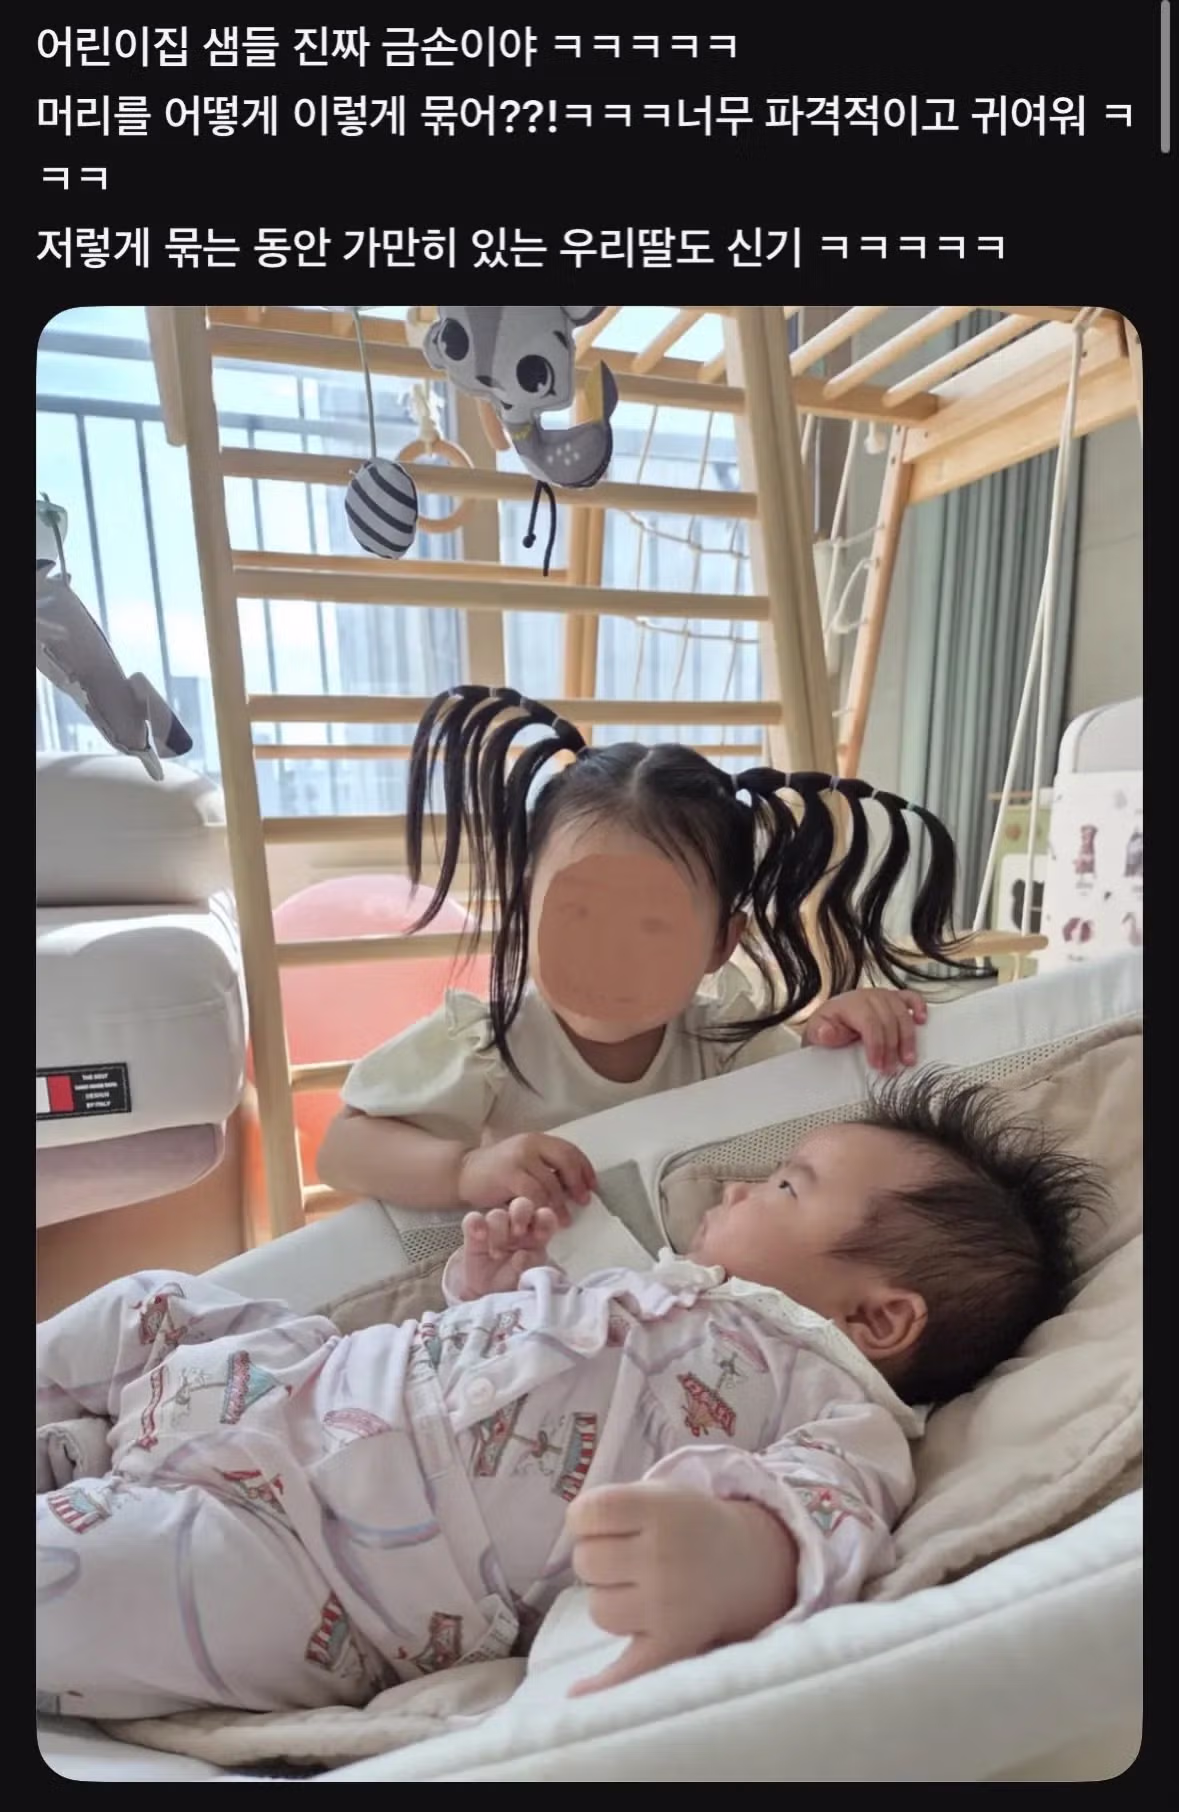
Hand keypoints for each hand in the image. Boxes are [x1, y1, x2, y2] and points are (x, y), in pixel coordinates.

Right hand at [457, 1199, 558, 1298]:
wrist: (489, 1294)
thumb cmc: (514, 1281)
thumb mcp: (526, 1278)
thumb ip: (527, 1266)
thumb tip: (522, 1255)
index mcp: (536, 1234)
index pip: (545, 1216)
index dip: (545, 1219)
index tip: (540, 1236)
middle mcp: (517, 1226)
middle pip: (522, 1205)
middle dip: (520, 1215)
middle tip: (518, 1233)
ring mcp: (495, 1228)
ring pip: (497, 1214)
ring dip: (498, 1231)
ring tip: (497, 1254)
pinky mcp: (474, 1234)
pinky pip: (472, 1219)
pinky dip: (475, 1224)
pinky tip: (480, 1237)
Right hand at [458, 1133, 594, 1222]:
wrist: (463, 1172)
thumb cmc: (496, 1172)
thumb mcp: (525, 1162)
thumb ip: (546, 1168)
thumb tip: (575, 1185)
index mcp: (538, 1139)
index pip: (570, 1150)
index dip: (585, 1169)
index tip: (593, 1186)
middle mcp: (531, 1144)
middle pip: (566, 1161)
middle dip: (578, 1183)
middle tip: (583, 1202)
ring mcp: (519, 1157)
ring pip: (551, 1182)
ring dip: (561, 1204)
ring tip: (564, 1220)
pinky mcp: (509, 1174)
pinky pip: (533, 1193)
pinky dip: (542, 1208)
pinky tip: (543, 1218)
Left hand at [566, 1483, 797, 1695]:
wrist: (745, 1566)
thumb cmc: (688, 1525)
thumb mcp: (661, 1494)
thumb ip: (614, 1504)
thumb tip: (570, 1529)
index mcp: (660, 1512)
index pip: (590, 1513)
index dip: (582, 1518)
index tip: (596, 1522)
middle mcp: (664, 1559)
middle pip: (587, 1561)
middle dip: (596, 1557)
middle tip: (625, 1556)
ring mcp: (667, 1607)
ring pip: (598, 1609)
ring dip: (608, 1599)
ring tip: (636, 1589)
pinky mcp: (671, 1646)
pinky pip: (626, 1668)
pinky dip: (602, 1684)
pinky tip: (575, 1691)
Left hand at [802, 987, 926, 1073]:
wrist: (832, 1019)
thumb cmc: (827, 1026)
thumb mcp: (817, 1032)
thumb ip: (820, 1033)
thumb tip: (825, 1033)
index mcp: (850, 1004)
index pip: (869, 1023)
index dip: (876, 1045)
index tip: (877, 1065)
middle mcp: (869, 996)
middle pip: (888, 1020)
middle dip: (891, 1048)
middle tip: (890, 1069)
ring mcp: (883, 995)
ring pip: (902, 1014)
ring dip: (908, 1038)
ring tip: (908, 1059)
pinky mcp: (894, 998)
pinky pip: (911, 998)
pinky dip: (919, 1008)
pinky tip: (922, 1022)